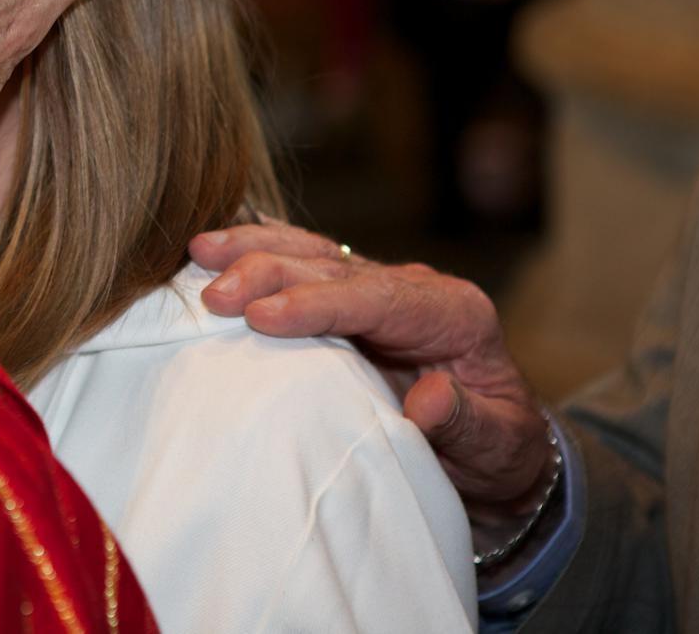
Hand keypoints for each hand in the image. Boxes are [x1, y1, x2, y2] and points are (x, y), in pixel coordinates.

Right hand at [189, 222, 553, 536]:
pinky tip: (216, 248)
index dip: (317, 303)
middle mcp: (414, 289)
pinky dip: (259, 252)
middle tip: (215, 295)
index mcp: (454, 314)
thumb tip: (431, 398)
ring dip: (254, 250)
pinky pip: (302, 265)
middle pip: (334, 268)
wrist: (498, 446)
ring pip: (312, 253)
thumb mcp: (497, 448)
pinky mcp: (349, 298)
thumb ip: (467, 423)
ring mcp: (378, 288)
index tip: (263, 316)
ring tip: (199, 252)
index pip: (378, 299)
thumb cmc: (498, 451)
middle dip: (270, 273)